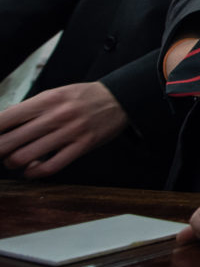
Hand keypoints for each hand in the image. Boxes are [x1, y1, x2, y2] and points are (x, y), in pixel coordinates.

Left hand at [0, 81, 128, 176]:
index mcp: (46, 100)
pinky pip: (51, 166)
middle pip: (10, 141)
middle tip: (0, 152)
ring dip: (13, 163)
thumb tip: (3, 125)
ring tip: (15, 161)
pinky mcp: (82, 146)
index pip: (5, 119)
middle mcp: (56, 115)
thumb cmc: (84, 97)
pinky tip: (31, 170)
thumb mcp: (55, 94)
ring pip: (26, 156)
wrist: (120, 98)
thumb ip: (30, 109)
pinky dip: (34, 172)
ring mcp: (70, 132)